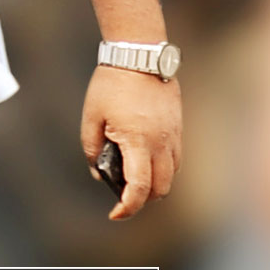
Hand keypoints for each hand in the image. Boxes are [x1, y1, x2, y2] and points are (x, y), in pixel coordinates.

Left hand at [80, 65, 181, 221]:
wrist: (139, 55)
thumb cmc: (111, 84)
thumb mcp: (91, 118)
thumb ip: (92, 149)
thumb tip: (98, 172)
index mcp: (138, 141)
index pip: (139, 188)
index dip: (127, 207)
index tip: (115, 214)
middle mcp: (161, 142)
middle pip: (161, 189)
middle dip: (142, 200)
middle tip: (123, 197)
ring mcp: (174, 135)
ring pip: (171, 175)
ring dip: (155, 184)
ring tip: (133, 178)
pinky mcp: (178, 126)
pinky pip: (175, 158)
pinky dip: (162, 167)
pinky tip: (144, 159)